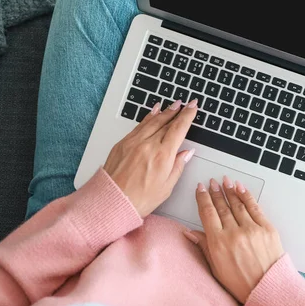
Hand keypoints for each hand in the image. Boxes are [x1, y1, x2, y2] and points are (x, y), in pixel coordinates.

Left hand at [103, 99, 197, 217]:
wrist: (111, 201)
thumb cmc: (138, 199)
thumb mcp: (167, 187)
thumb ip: (178, 166)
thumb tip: (186, 153)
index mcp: (162, 156)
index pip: (178, 129)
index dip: (187, 116)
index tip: (193, 107)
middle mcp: (147, 145)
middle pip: (166, 122)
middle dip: (178, 111)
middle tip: (185, 104)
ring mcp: (133, 142)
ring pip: (152, 121)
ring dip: (164, 111)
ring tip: (172, 105)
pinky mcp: (122, 143)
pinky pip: (139, 125)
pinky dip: (148, 117)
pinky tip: (153, 113)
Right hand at [183, 176, 283, 303]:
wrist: (269, 289)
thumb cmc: (243, 284)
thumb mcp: (216, 269)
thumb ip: (204, 247)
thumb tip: (190, 233)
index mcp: (218, 243)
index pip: (207, 213)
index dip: (203, 198)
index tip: (200, 189)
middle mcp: (234, 233)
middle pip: (222, 206)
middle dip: (216, 192)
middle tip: (212, 183)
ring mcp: (251, 229)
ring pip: (237, 204)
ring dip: (230, 190)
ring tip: (225, 181)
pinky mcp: (266, 228)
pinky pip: (254, 207)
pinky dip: (246, 196)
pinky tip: (241, 188)